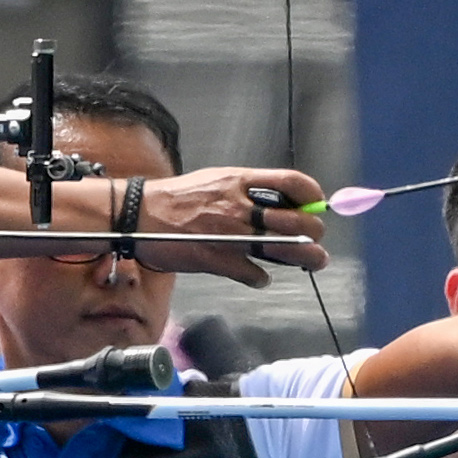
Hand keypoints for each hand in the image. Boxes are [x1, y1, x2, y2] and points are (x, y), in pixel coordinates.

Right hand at [124, 167, 333, 278]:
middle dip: (314, 232)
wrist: (140, 215)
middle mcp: (238, 206)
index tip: (317, 205)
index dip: (312, 195)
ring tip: (313, 261)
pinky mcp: (217, 259)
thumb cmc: (177, 198)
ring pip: (283, 249)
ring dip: (304, 257)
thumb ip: (246, 189)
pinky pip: (253, 273)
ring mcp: (229, 234)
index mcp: (239, 180)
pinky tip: (261, 277)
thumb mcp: (215, 179)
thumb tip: (276, 201)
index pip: (291, 182)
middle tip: (317, 239)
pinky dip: (261, 278)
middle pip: (295, 220)